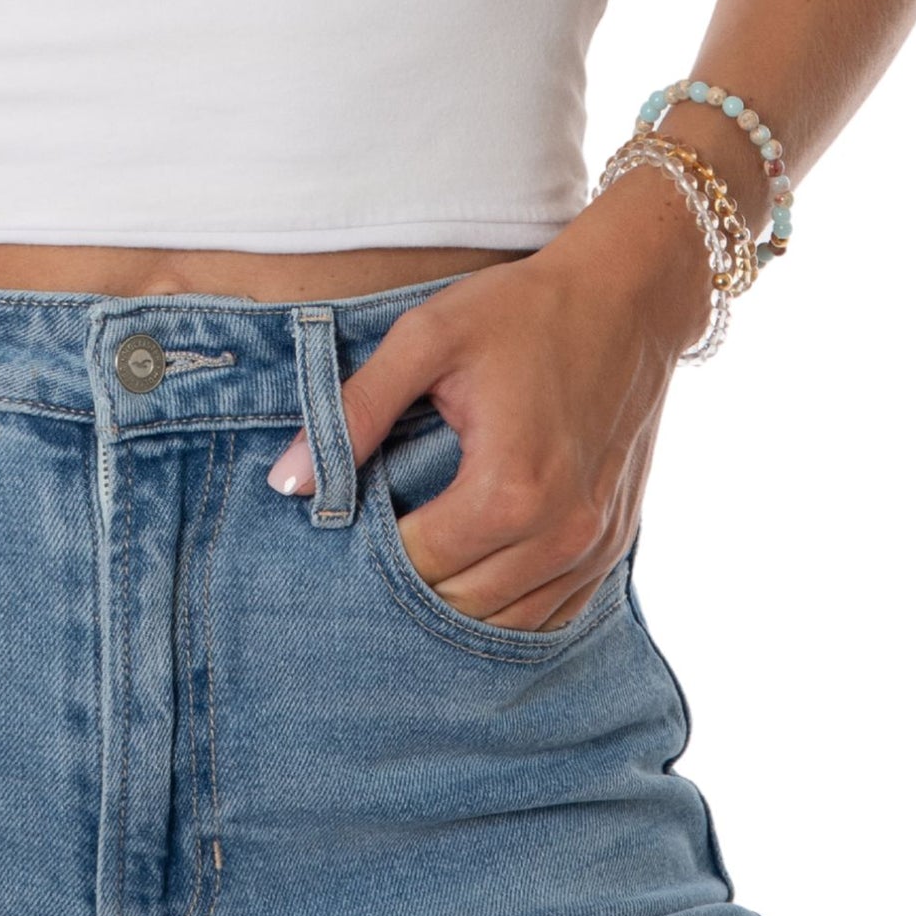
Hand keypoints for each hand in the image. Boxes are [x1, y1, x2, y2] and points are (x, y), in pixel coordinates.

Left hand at [264, 170, 716, 630]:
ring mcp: (595, 545)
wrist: (628, 295)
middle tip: (386, 523)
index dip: (375, 543)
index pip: (417, 563)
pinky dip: (510, 600)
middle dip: (413, 573)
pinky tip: (481, 560)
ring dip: (459, 593)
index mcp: (509, 489)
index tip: (360, 506)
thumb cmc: (523, 309)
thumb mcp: (427, 337)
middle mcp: (560, 534)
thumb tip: (287, 483)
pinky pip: (553, 611)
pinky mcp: (615, 543)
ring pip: (505, 620)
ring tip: (429, 539)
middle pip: (458, 602)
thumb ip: (354, 410)